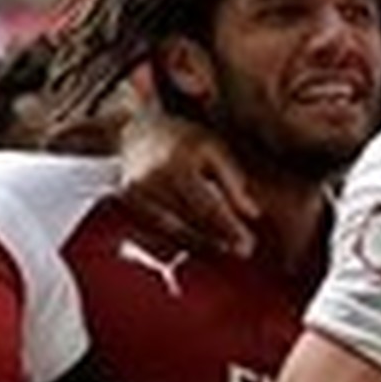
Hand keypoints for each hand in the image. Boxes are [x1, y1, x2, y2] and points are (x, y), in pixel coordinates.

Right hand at [119, 115, 260, 257]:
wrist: (136, 130)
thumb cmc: (182, 139)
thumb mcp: (213, 147)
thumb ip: (233, 179)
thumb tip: (252, 213)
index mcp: (179, 162)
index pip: (209, 205)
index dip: (229, 228)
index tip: (248, 243)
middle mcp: (155, 177)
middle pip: (191, 220)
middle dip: (219, 238)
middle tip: (243, 252)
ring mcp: (137, 191)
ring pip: (173, 229)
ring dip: (201, 243)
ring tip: (224, 249)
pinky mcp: (128, 200)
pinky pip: (156, 228)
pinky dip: (178, 239)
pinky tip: (198, 243)